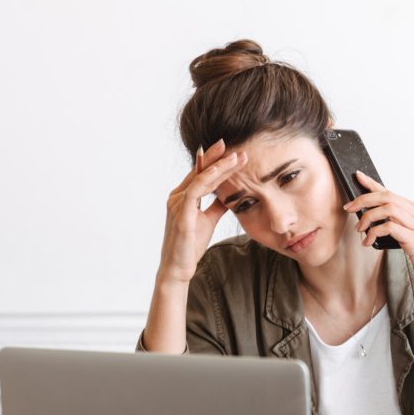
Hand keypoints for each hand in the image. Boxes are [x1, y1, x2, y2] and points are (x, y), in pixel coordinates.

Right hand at [158, 139, 248, 284]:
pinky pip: (195, 190)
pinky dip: (208, 178)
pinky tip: (220, 172)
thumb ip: (216, 205)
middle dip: (218, 157)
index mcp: (183, 197)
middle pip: (199, 171)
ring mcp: (177, 204)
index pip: (200, 173)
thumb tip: (230, 195)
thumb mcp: (208, 220)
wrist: (178, 268)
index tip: (233, 152)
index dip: (216, 161)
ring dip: (219, 166)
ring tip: (236, 157)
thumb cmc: (190, 245)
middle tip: (235, 145)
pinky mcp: (182, 215)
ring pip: (200, 178)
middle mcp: (177, 196)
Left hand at [345, 171, 413, 306]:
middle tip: (348, 208)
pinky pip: (390, 227)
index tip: (358, 177)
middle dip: (364, 200)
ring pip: (388, 209)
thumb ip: (398, 226)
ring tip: (360, 229)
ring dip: (368, 217)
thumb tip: (372, 219)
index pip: (392, 192)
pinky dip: (374, 232)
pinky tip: (368, 241)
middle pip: (387, 197)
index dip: (373, 184)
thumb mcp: (412, 237)